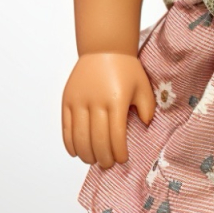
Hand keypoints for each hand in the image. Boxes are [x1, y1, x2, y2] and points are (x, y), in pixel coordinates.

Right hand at [61, 52, 154, 168]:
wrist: (104, 48)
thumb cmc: (126, 68)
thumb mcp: (143, 87)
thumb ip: (147, 108)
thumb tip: (144, 126)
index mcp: (116, 101)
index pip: (115, 136)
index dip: (118, 153)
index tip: (122, 159)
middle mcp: (96, 102)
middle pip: (97, 141)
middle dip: (103, 158)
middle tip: (108, 164)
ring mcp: (79, 102)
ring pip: (79, 138)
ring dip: (86, 154)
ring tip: (94, 160)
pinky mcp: (67, 100)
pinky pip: (66, 128)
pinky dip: (70, 144)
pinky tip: (77, 152)